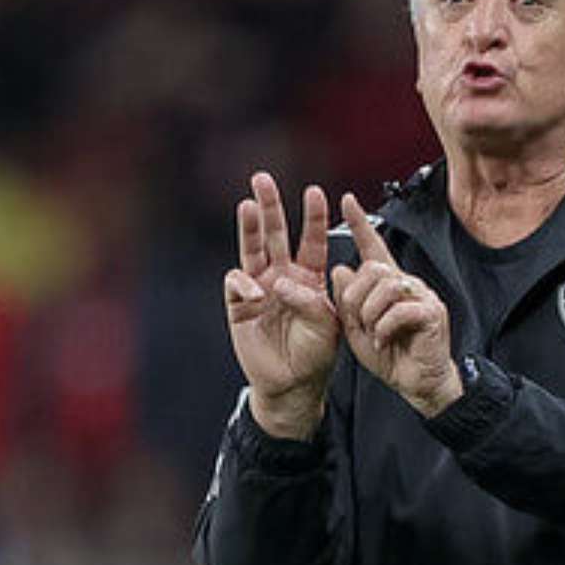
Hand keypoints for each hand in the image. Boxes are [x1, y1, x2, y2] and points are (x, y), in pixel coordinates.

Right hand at [224, 173, 339, 438]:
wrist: (293, 385)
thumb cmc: (315, 356)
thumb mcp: (327, 326)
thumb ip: (310, 302)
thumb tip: (281, 283)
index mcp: (309, 278)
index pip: (311, 240)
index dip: (313, 217)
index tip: (316, 193)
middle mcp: (282, 276)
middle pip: (274, 234)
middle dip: (270, 206)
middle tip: (263, 179)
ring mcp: (259, 288)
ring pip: (251, 249)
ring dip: (249, 226)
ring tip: (248, 203)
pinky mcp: (239, 305)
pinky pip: (237, 283)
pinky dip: (243, 282)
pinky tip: (252, 290)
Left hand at [332, 192, 461, 417]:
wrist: (418, 384)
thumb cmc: (393, 358)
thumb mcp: (357, 330)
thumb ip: (347, 302)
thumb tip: (340, 270)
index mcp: (387, 287)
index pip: (373, 248)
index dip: (361, 224)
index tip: (347, 200)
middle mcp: (407, 285)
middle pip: (373, 269)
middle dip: (356, 298)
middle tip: (358, 322)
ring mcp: (423, 296)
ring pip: (386, 286)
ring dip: (370, 314)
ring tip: (373, 334)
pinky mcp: (432, 313)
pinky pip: (400, 310)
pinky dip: (384, 328)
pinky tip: (384, 341)